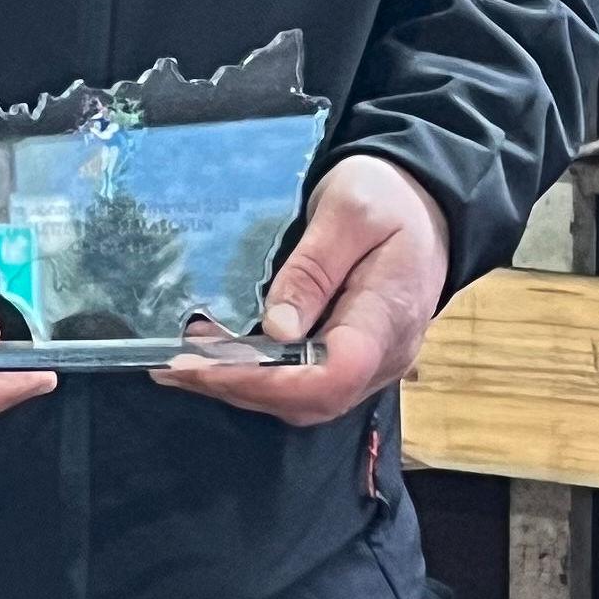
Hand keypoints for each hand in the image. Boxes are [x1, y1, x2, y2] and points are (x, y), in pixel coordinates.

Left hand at [159, 154, 449, 424]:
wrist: (426, 203)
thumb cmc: (389, 198)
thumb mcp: (349, 213)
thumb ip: (313, 270)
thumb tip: (276, 328)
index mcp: (388, 315)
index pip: (332, 375)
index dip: (265, 381)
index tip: (204, 365)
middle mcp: (385, 354)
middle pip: (309, 399)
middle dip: (236, 388)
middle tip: (172, 365)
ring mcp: (372, 363)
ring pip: (303, 401)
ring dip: (240, 387)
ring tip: (181, 360)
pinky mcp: (355, 358)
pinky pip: (305, 384)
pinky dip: (257, 378)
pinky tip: (216, 356)